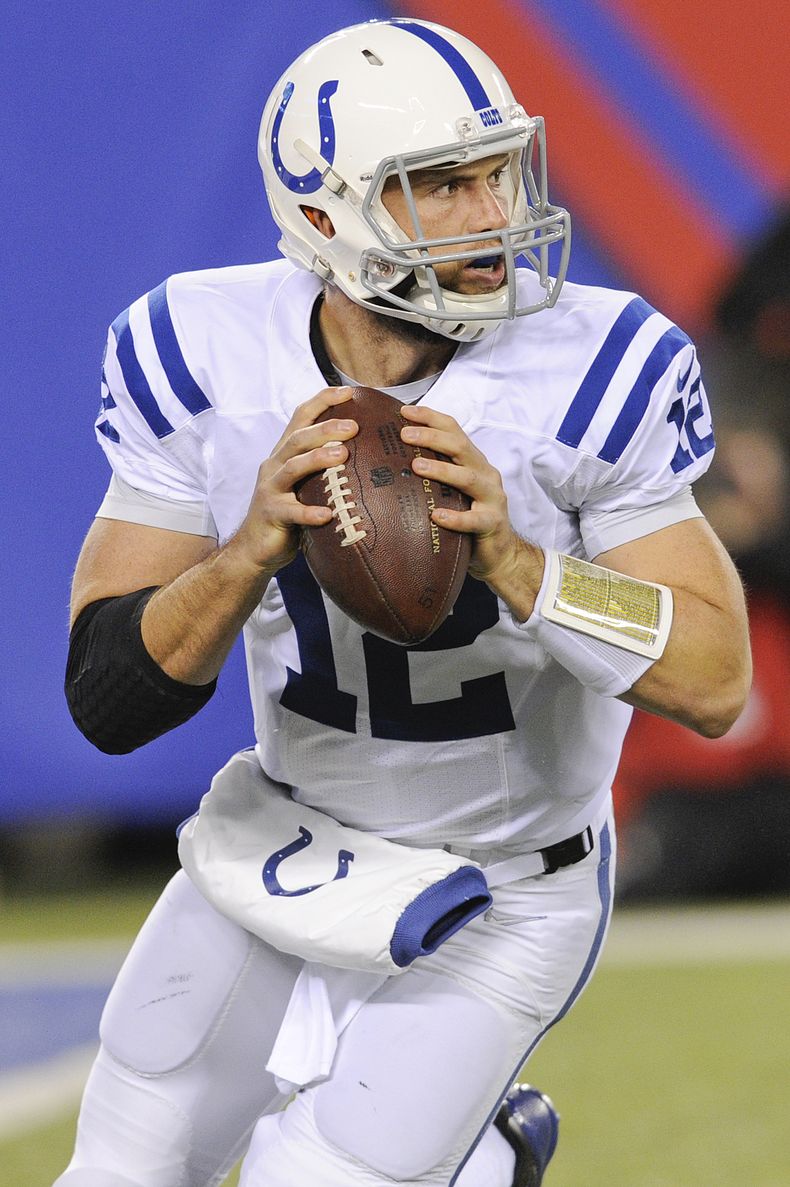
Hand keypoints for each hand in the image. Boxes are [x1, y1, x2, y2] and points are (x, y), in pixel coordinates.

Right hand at [230, 387, 358, 575]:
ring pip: (292, 467)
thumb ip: (325, 467)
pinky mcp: (271, 514)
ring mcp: (270, 489)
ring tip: (343, 455)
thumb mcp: (306, 484)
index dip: (322, 401)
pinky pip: (291, 511)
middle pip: (298, 438)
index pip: (301, 417)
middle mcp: (275, 464)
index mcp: (285, 453)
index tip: (349, 391)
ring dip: (317, 459)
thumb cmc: (288, 513)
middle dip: (325, 428)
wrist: (255, 546)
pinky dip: (309, 512)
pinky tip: (328, 515)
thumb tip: (368, 452)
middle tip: (353, 425)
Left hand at [399, 404, 539, 594]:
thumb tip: (393, 457)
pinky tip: (436, 516)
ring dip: (442, 470)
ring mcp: (492, 497)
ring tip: (416, 466)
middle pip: (460, 447)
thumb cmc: (469, 516)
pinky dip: (455, 517)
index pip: (454, 430)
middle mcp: (485, 473)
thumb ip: (434, 472)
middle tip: (404, 434)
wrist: (500, 553)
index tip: (403, 411)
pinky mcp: (492, 523)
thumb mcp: (451, 489)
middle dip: (432, 436)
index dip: (431, 417)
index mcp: (473, 461)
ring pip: (469, 478)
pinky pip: (473, 519)